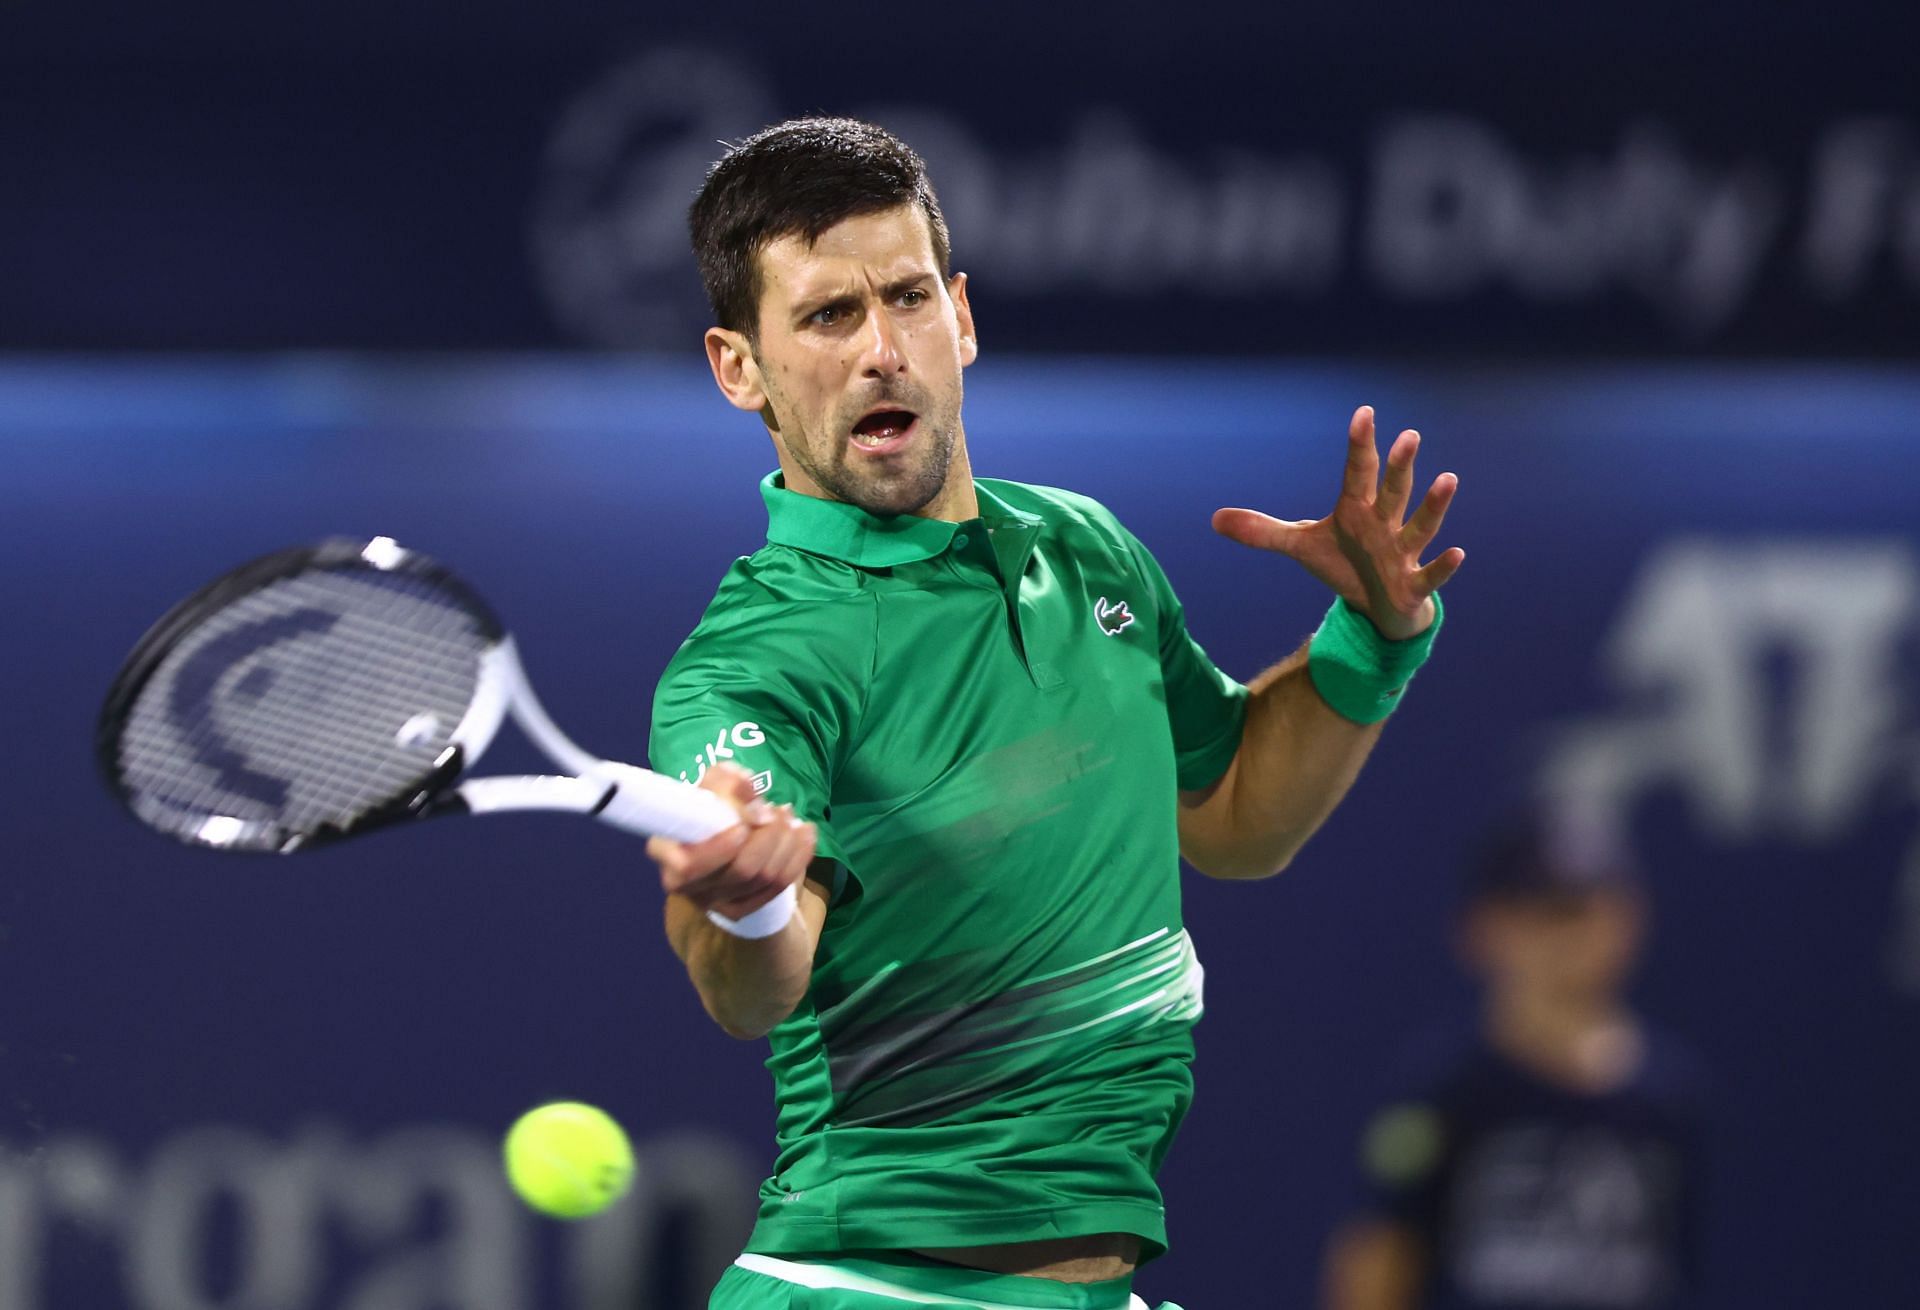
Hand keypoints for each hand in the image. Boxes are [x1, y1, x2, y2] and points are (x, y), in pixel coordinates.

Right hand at [645, 763, 816, 918]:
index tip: (742, 827)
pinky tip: (805, 833)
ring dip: (787, 843)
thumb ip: (727, 781)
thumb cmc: (711, 806)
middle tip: (778, 810)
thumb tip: (747, 788)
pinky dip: (798, 857)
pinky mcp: (740, 909)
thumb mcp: (714, 784)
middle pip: (740, 871)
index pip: (690, 865)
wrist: (721, 839)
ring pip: (764, 879)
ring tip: (790, 816)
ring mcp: (714, 902)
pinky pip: (778, 887)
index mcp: (667, 852)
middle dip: (768, 837)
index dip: (719, 848)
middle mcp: (687, 884)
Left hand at [1212, 406, 1463, 640]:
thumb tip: (1214, 519)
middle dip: (1400, 466)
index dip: (1360, 446)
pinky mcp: (1412, 585)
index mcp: (1357, 511)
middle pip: (1393, 492)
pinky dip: (1444, 566)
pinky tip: (1459, 553)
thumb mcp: (1301, 547)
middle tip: (1409, 435)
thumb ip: (1264, 531)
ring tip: (1450, 478)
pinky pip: (1430, 575)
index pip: (1358, 473)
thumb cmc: (1345, 565)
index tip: (1364, 413)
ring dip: (1434, 505)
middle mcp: (1384, 525)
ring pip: (1420, 526)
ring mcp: (1402, 553)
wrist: (1377, 607)